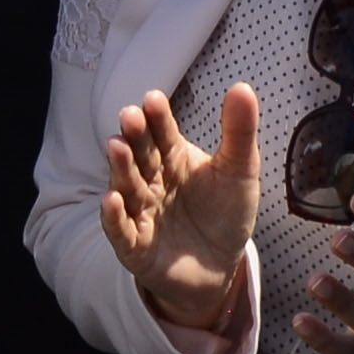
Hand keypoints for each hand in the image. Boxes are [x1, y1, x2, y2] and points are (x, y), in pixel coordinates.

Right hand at [98, 81, 264, 353]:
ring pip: (127, 188)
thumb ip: (239, 132)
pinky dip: (114, 218)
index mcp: (173, 159)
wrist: (221, 267)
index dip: (158, 118)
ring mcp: (142, 213)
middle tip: (130, 116)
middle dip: (134, 137)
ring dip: (120, 168)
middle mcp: (152, 182)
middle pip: (140, 156)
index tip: (154, 99)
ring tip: (117, 147)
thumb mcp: (240, 170)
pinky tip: (111, 201)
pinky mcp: (136, 247)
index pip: (162, 133)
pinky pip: (121, 231)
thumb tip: (242, 86)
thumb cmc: (225, 213)